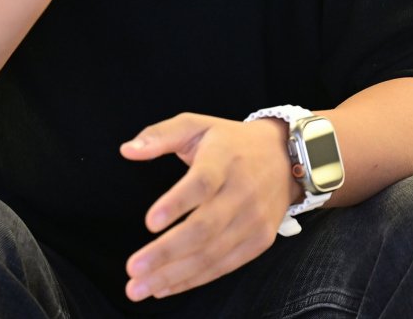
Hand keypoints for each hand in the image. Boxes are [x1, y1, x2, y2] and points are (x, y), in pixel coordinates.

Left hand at [119, 113, 296, 301]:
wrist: (286, 157)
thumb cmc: (230, 142)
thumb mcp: (196, 125)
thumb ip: (160, 136)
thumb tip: (126, 150)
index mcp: (224, 159)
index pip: (202, 184)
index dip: (177, 204)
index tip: (149, 223)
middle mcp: (243, 191)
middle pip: (204, 228)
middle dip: (166, 252)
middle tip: (132, 268)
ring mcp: (254, 219)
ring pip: (212, 253)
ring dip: (173, 274)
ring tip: (139, 287)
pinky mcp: (260, 240)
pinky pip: (224, 266)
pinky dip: (193, 280)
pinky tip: (165, 287)